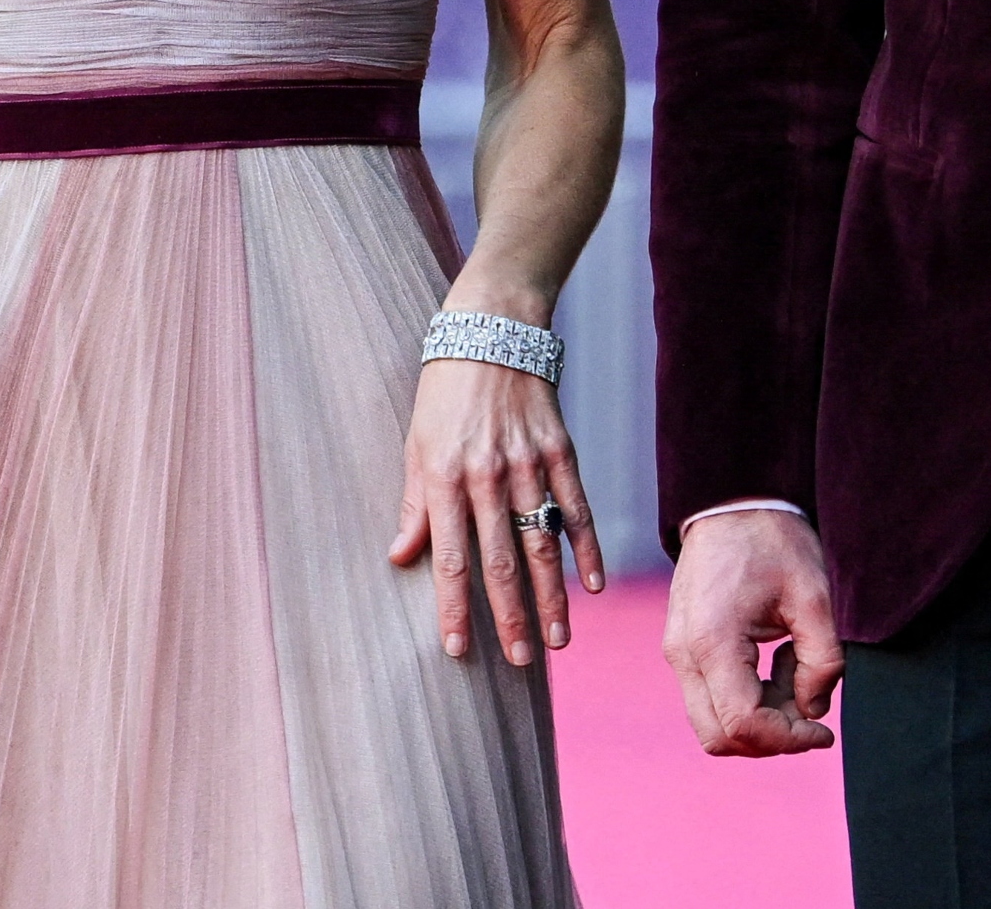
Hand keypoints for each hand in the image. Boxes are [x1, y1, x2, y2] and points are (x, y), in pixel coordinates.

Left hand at [391, 356, 602, 664]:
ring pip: (542, 542)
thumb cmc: (444, 391)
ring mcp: (528, 464)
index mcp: (445, 478)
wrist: (491, 330)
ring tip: (557, 639)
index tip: (457, 649)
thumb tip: (399, 557)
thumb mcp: (416, 443)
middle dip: (510, 616)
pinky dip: (586, 546)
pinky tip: (591, 583)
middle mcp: (487, 476)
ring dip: (551, 595)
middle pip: (500, 560)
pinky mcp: (560, 450)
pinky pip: (576, 507)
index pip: (450, 559)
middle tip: (519, 660)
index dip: (454, 608)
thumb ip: (414, 504)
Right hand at [663, 507, 843, 755]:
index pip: (742, 724)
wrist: (732, 503)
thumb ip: (823, 661)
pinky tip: (778, 662)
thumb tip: (814, 710)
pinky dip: (749, 699)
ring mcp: (679, 652)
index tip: (824, 731)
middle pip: (719, 737)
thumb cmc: (773, 541)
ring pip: (714, 723)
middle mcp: (684, 653)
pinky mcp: (684, 648)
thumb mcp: (814, 597)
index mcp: (712, 640)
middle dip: (771, 738)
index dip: (787, 740)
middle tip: (812, 710)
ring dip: (761, 718)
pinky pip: (713, 697)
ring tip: (796, 671)